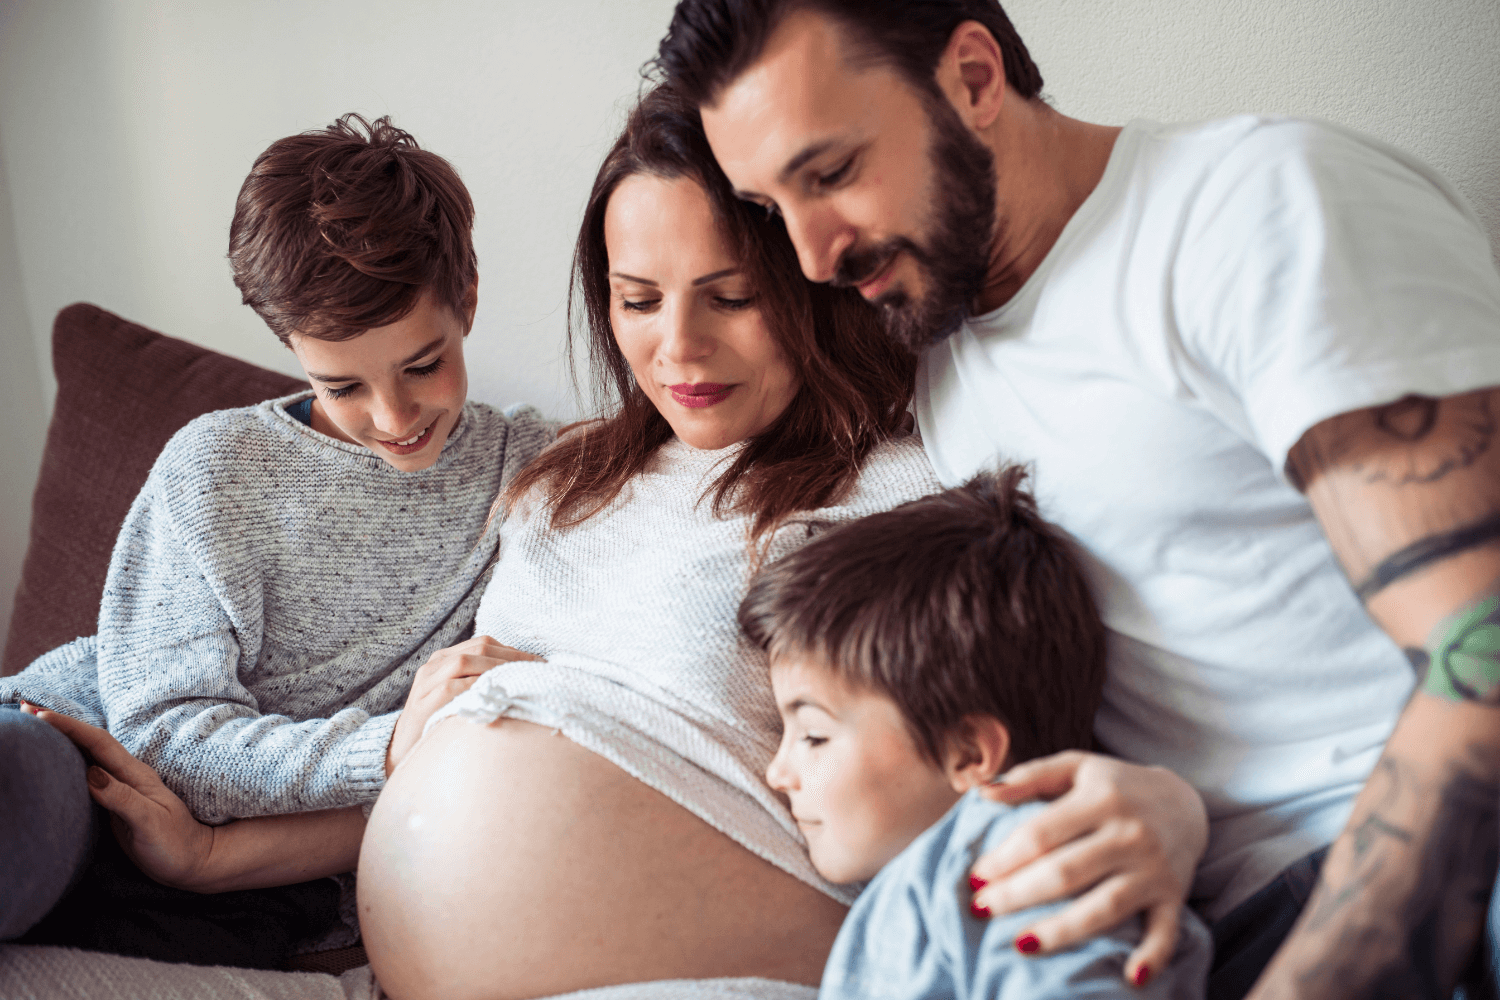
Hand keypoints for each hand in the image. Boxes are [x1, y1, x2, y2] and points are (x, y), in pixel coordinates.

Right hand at [22, 702, 216, 891]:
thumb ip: (122, 798)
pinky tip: (53, 763)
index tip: (41, 715)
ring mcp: (118, 790)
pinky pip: (85, 779)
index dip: (71, 727)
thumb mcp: (150, 821)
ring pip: (85, 758)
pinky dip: (66, 765)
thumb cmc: (175, 844)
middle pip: (89, 744)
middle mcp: (126, 777)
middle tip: (25, 709)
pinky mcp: (112, 805)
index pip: (99, 744)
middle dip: (59, 726)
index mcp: (135, 775)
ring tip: (33, 727)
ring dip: (61, 741)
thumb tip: (89, 774)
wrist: (193, 861)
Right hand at [386, 635, 542, 774]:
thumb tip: (526, 678)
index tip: (540, 663)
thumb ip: (483, 683)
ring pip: (465, 662)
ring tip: (522, 682)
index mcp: (445, 658)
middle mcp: (434, 664)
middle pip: (478, 649)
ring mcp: (426, 682)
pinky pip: (452, 688)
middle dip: (512, 659)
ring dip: (498, 670)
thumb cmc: (441, 724)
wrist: (402, 751)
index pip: (484, 643)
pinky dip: (477, 688)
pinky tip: (498, 697)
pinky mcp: (423, 703)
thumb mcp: (461, 697)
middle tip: (538, 672)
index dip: (514, 651)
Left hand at [968, 750, 1207, 986]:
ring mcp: (1154, 868)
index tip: (975, 876)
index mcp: (1101, 797)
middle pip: (1065, 872)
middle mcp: (1130, 833)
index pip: (1042, 833)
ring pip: (1104, 907)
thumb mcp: (1075, 767)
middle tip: (981, 909)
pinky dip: (1153, 956)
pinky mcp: (1174, 896)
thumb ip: (1029, 776)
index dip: (1004, 858)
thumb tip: (982, 794)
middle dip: (1017, 894)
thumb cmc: (1116, 785)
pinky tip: (1130, 978)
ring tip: (1020, 945)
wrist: (1186, 802)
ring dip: (1062, 931)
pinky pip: (1165, 931)